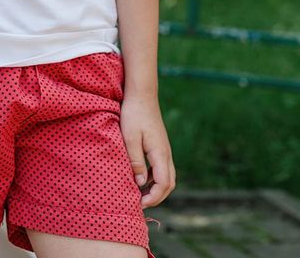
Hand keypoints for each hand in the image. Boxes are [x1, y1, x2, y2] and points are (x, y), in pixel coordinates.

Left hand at [120, 92, 175, 208]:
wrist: (142, 94)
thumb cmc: (133, 114)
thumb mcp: (130, 138)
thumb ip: (135, 161)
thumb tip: (140, 183)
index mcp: (160, 153)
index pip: (163, 183)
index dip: (154, 197)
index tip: (140, 204)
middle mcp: (166, 153)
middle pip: (169, 183)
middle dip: (157, 197)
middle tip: (140, 204)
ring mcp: (165, 149)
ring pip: (168, 176)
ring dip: (157, 188)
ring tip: (141, 194)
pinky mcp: (160, 145)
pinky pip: (163, 168)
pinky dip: (156, 178)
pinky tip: (142, 178)